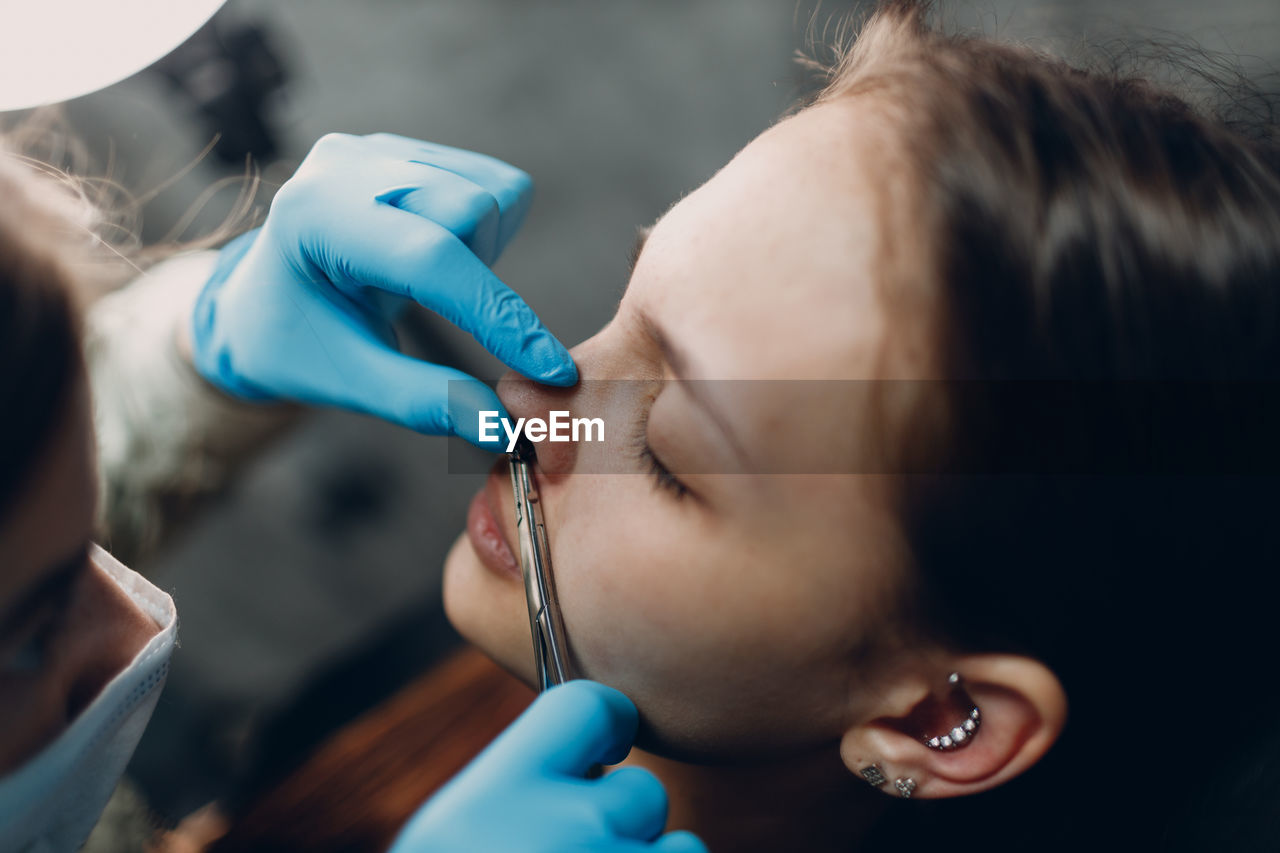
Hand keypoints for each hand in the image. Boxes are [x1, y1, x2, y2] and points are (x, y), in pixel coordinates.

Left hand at [190, 132, 576, 446]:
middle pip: (472, 209)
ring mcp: (376, 147)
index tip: (549, 368)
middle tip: (438, 316)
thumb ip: (422, 402)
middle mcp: (345, 164)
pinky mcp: (405, 148)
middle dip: (480, 276)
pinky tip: (437, 257)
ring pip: (490, 192)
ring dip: (482, 252)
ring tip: (429, 287)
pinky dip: (484, 232)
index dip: (497, 315)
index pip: (430, 258)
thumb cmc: (295, 343)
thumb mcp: (348, 382)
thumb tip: (501, 425)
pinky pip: (491, 182)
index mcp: (314, 216)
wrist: (259, 304)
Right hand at [389, 681, 707, 852]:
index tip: (604, 745)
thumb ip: (513, 777)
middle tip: (574, 851)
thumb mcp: (454, 832)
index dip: (604, 725)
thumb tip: (580, 728)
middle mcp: (560, 830)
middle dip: (620, 824)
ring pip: (675, 846)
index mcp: (494, 794)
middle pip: (640, 793)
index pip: (588, 708)